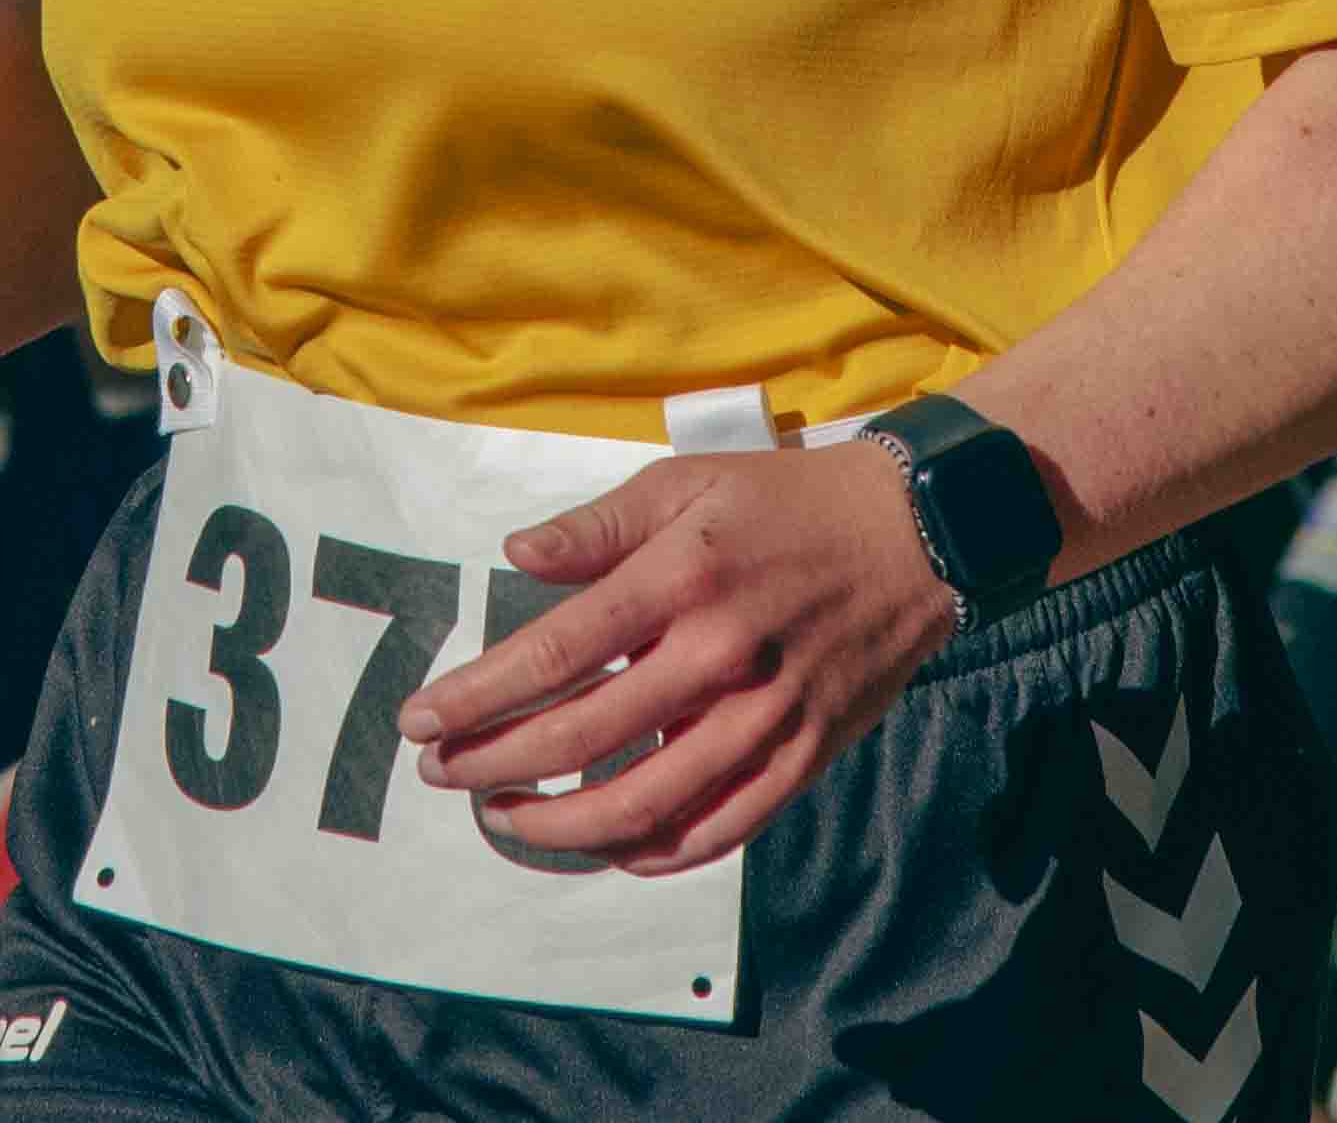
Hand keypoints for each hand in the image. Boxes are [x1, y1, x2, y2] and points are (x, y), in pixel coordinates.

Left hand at [402, 441, 961, 875]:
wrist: (915, 533)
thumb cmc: (784, 502)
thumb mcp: (686, 484)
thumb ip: (596, 525)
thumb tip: (514, 554)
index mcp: (679, 579)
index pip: (554, 655)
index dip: (477, 696)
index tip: (421, 720)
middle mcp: (718, 655)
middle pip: (582, 737)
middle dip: (495, 764)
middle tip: (443, 775)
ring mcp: (764, 714)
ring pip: (645, 803)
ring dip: (561, 825)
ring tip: (506, 819)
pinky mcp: (804, 752)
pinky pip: (722, 828)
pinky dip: (657, 851)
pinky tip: (611, 849)